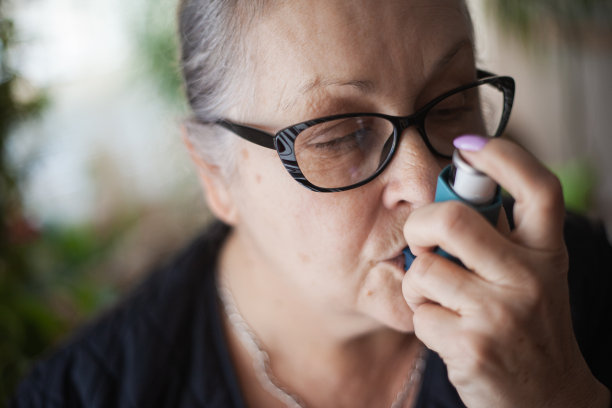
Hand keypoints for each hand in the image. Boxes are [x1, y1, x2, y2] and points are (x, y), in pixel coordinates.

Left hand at [401, 138, 610, 407]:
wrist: (548, 398)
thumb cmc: (527, 327)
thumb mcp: (529, 278)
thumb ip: (496, 240)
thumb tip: (446, 194)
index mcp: (547, 253)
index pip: (538, 188)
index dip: (503, 156)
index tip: (469, 145)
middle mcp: (530, 278)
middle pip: (452, 220)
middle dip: (420, 224)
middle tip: (421, 239)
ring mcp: (502, 313)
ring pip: (424, 270)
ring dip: (418, 285)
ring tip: (441, 301)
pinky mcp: (472, 346)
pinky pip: (418, 313)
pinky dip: (422, 319)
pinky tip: (448, 332)